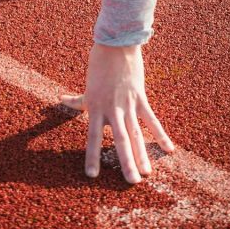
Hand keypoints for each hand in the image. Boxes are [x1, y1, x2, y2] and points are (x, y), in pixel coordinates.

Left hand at [61, 43, 174, 183]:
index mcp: (95, 107)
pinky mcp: (141, 97)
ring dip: (143, 155)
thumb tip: (61, 100)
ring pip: (137, 134)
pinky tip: (169, 149)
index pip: (93, 137)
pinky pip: (152, 119)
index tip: (91, 175)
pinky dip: (161, 134)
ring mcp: (128, 104)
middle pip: (120, 140)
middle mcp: (112, 109)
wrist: (115, 45)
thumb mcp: (88, 86)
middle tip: (131, 182)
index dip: (92, 156)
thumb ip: (78, 99)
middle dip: (126, 162)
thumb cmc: (98, 65)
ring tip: (147, 174)